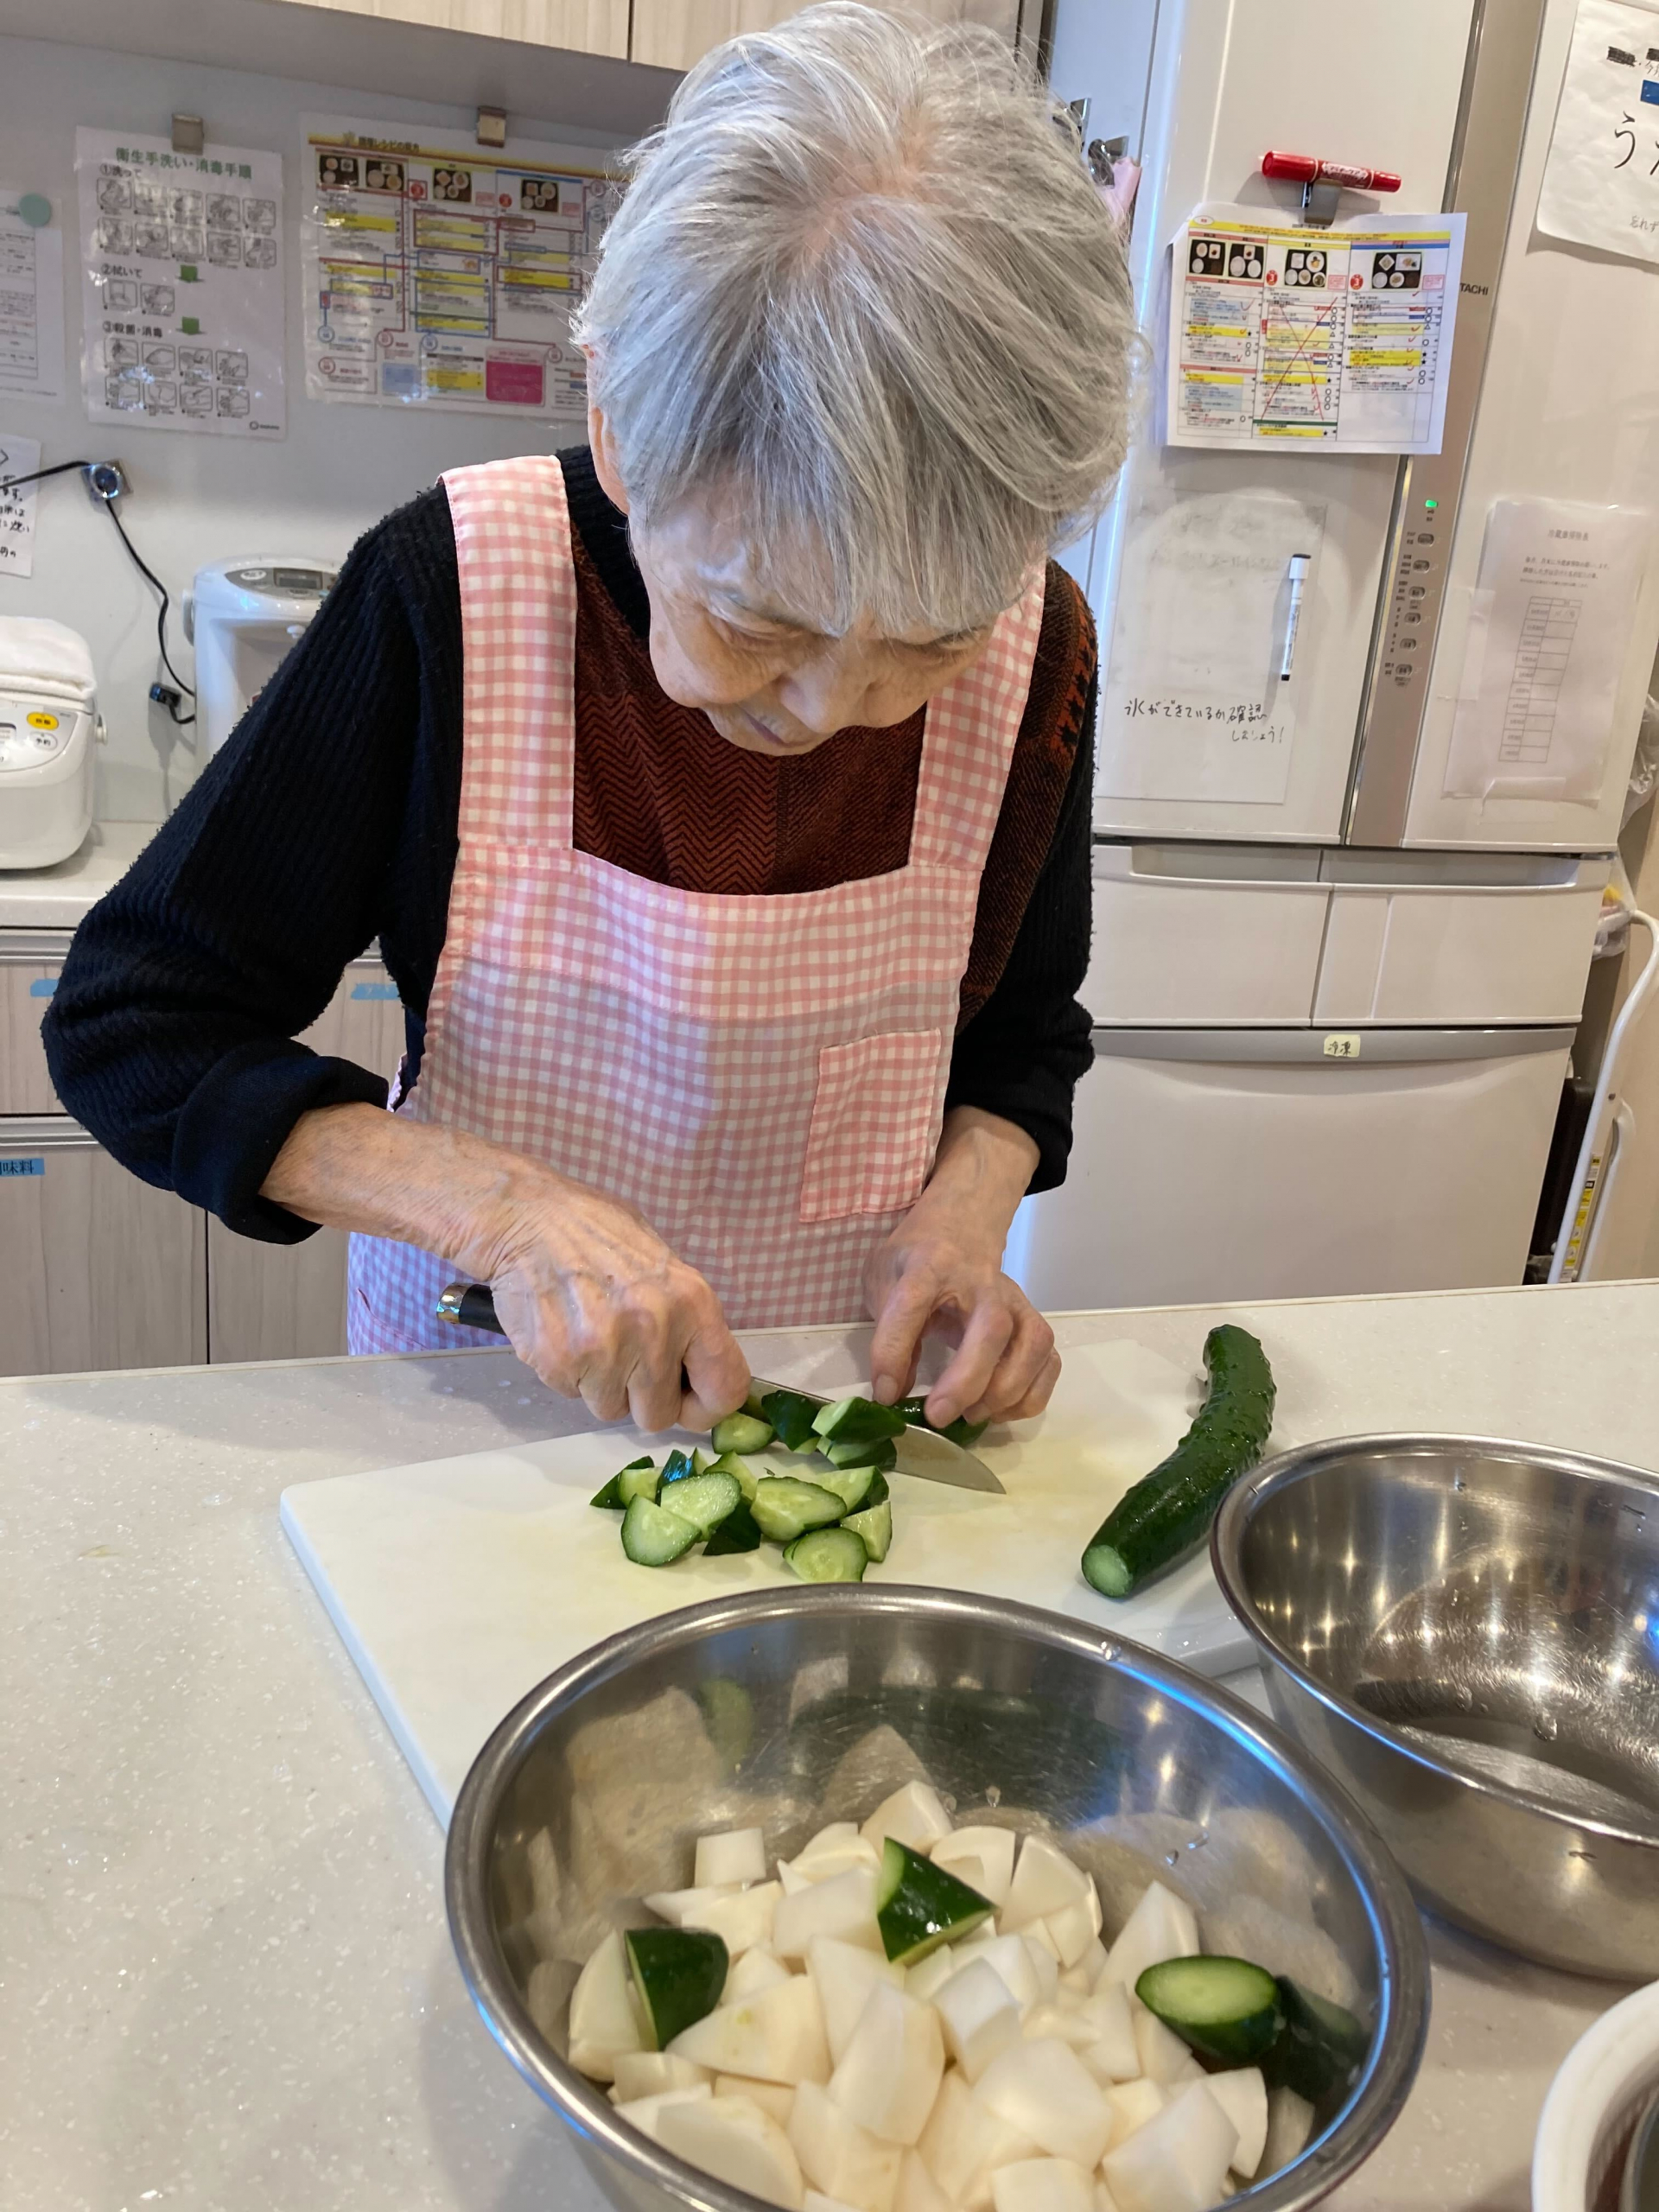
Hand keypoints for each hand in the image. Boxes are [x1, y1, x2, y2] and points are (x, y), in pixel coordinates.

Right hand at [471, 1171, 751, 1433]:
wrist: (526, 1217)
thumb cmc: (595, 1232)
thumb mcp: (661, 1263)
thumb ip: (685, 1319)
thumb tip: (698, 1370)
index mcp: (693, 1303)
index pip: (726, 1388)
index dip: (706, 1407)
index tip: (687, 1402)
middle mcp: (655, 1331)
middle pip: (658, 1415)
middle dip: (640, 1397)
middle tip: (623, 1360)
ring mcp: (606, 1352)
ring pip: (610, 1409)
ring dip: (600, 1384)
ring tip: (588, 1334)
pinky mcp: (561, 1363)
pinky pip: (572, 1394)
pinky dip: (567, 1373)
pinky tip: (562, 1331)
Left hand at [863, 1108, 1059, 1429]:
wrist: (959, 1228)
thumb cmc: (916, 1260)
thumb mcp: (883, 1281)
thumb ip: (887, 1334)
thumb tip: (895, 1392)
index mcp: (930, 1265)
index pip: (913, 1302)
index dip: (895, 1351)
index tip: (885, 1392)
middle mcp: (982, 1281)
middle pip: (992, 1328)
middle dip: (968, 1381)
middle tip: (938, 1416)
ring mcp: (1016, 1300)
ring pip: (1032, 1346)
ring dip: (1004, 1392)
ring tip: (971, 1416)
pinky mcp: (1034, 1321)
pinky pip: (1049, 1362)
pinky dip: (1030, 1396)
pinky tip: (998, 1409)